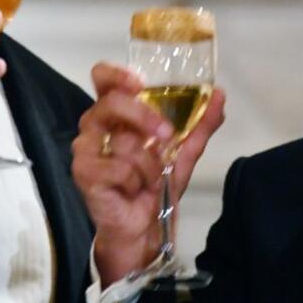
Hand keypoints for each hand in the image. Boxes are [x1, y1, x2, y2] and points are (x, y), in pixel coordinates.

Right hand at [71, 62, 224, 287]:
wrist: (145, 229)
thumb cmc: (156, 185)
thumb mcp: (184, 152)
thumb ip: (200, 123)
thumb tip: (219, 94)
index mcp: (115, 113)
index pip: (102, 78)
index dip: (116, 74)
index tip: (139, 82)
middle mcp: (95, 125)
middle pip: (111, 102)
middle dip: (143, 117)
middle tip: (166, 136)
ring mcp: (85, 148)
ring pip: (123, 142)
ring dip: (148, 165)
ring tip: (148, 179)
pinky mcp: (83, 173)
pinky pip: (119, 168)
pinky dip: (136, 182)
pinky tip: (132, 191)